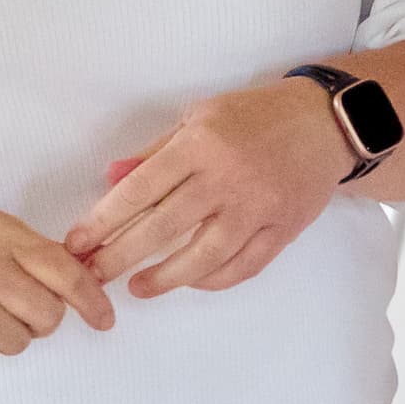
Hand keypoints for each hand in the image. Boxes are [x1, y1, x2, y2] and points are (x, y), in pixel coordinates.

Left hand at [63, 79, 350, 297]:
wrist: (326, 123)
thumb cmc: (255, 116)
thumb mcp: (200, 117)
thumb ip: (156, 152)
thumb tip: (111, 178)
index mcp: (201, 145)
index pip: (141, 189)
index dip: (105, 220)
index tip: (78, 242)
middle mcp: (227, 178)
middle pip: (164, 228)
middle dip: (121, 257)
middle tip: (93, 276)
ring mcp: (258, 208)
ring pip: (204, 257)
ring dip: (165, 278)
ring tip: (138, 287)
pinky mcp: (282, 230)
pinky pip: (242, 267)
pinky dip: (212, 280)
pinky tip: (190, 281)